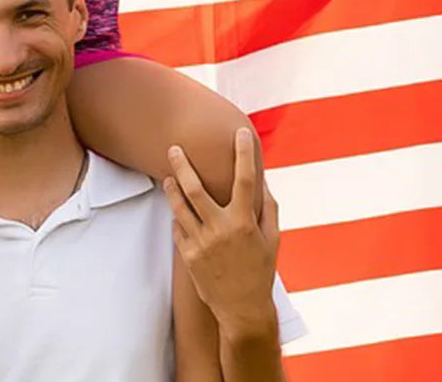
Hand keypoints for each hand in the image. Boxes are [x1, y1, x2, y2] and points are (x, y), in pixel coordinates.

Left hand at [164, 128, 278, 335]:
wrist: (243, 310)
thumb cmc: (261, 271)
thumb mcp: (272, 240)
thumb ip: (269, 208)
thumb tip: (263, 181)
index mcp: (245, 222)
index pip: (245, 180)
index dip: (244, 153)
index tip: (241, 131)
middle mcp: (221, 229)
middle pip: (194, 188)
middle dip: (182, 164)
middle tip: (174, 148)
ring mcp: (202, 242)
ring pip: (179, 206)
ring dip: (171, 187)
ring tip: (169, 177)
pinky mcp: (188, 255)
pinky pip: (178, 228)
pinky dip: (178, 217)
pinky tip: (179, 211)